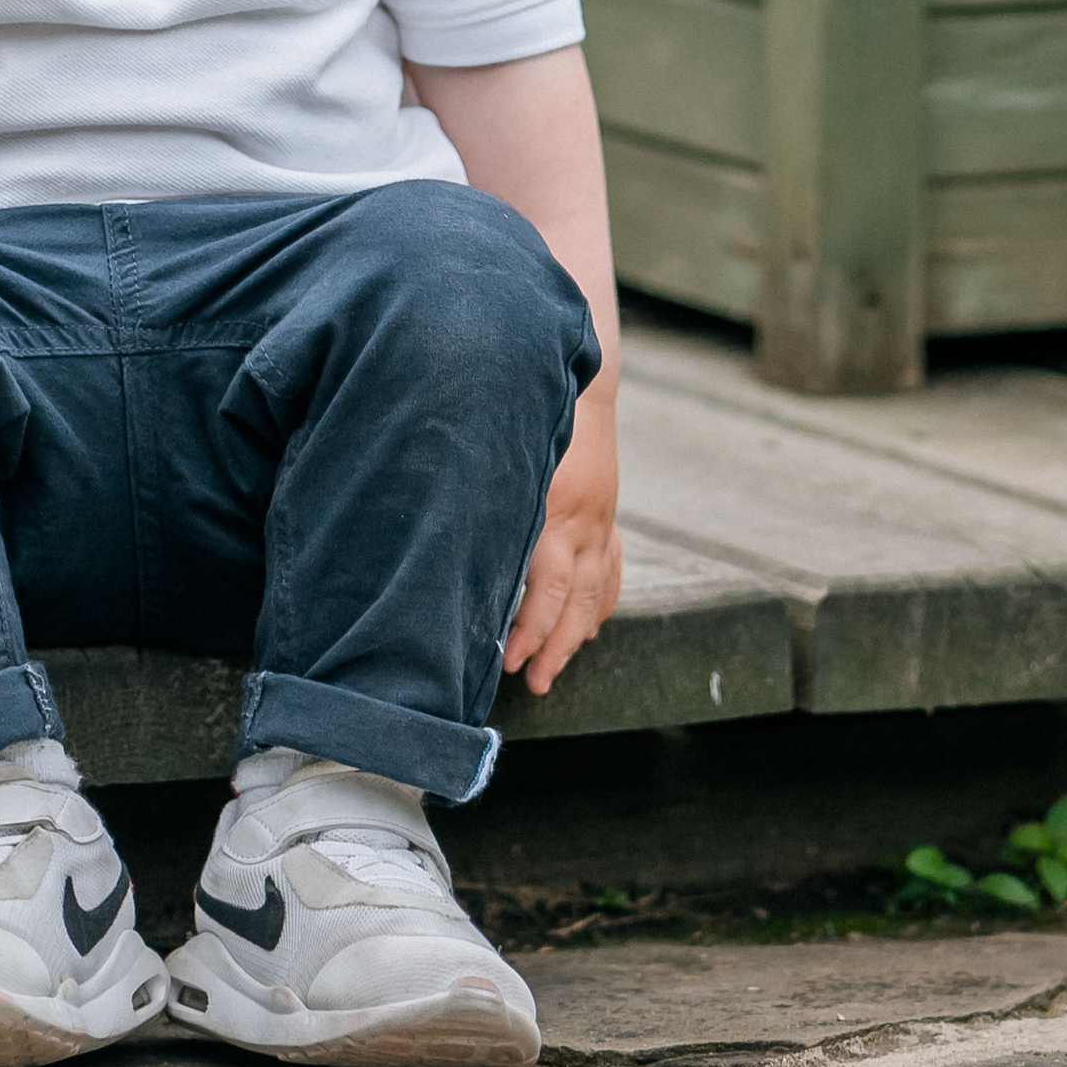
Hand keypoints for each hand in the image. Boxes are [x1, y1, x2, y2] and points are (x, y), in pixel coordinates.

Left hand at [501, 403, 620, 696]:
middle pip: (577, 602)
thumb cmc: (531, 419)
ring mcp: (604, 521)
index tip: (507, 659)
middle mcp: (586, 523)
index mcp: (556, 510)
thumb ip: (489, 509)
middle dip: (555, 648)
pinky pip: (612, 569)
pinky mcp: (609, 516)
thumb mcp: (503, 462)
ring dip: (577, 636)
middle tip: (533, 683)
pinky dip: (601, 602)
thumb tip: (454, 563)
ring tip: (554, 669)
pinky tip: (589, 626)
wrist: (581, 384)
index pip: (548, 589)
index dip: (529, 629)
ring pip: (598, 592)